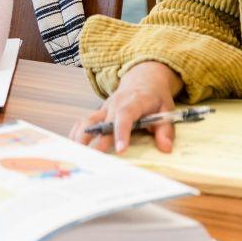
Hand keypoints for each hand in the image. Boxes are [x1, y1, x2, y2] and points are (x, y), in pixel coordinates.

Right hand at [69, 61, 183, 153]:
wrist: (143, 80)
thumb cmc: (155, 97)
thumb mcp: (167, 110)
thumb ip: (165, 130)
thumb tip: (165, 148)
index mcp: (133, 101)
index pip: (125, 116)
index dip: (121, 133)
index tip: (120, 150)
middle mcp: (115, 104)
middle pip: (103, 122)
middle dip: (97, 142)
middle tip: (96, 160)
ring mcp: (104, 108)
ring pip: (88, 120)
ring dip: (82, 137)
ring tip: (78, 154)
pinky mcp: (98, 113)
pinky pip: (84, 121)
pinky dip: (77, 133)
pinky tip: (74, 146)